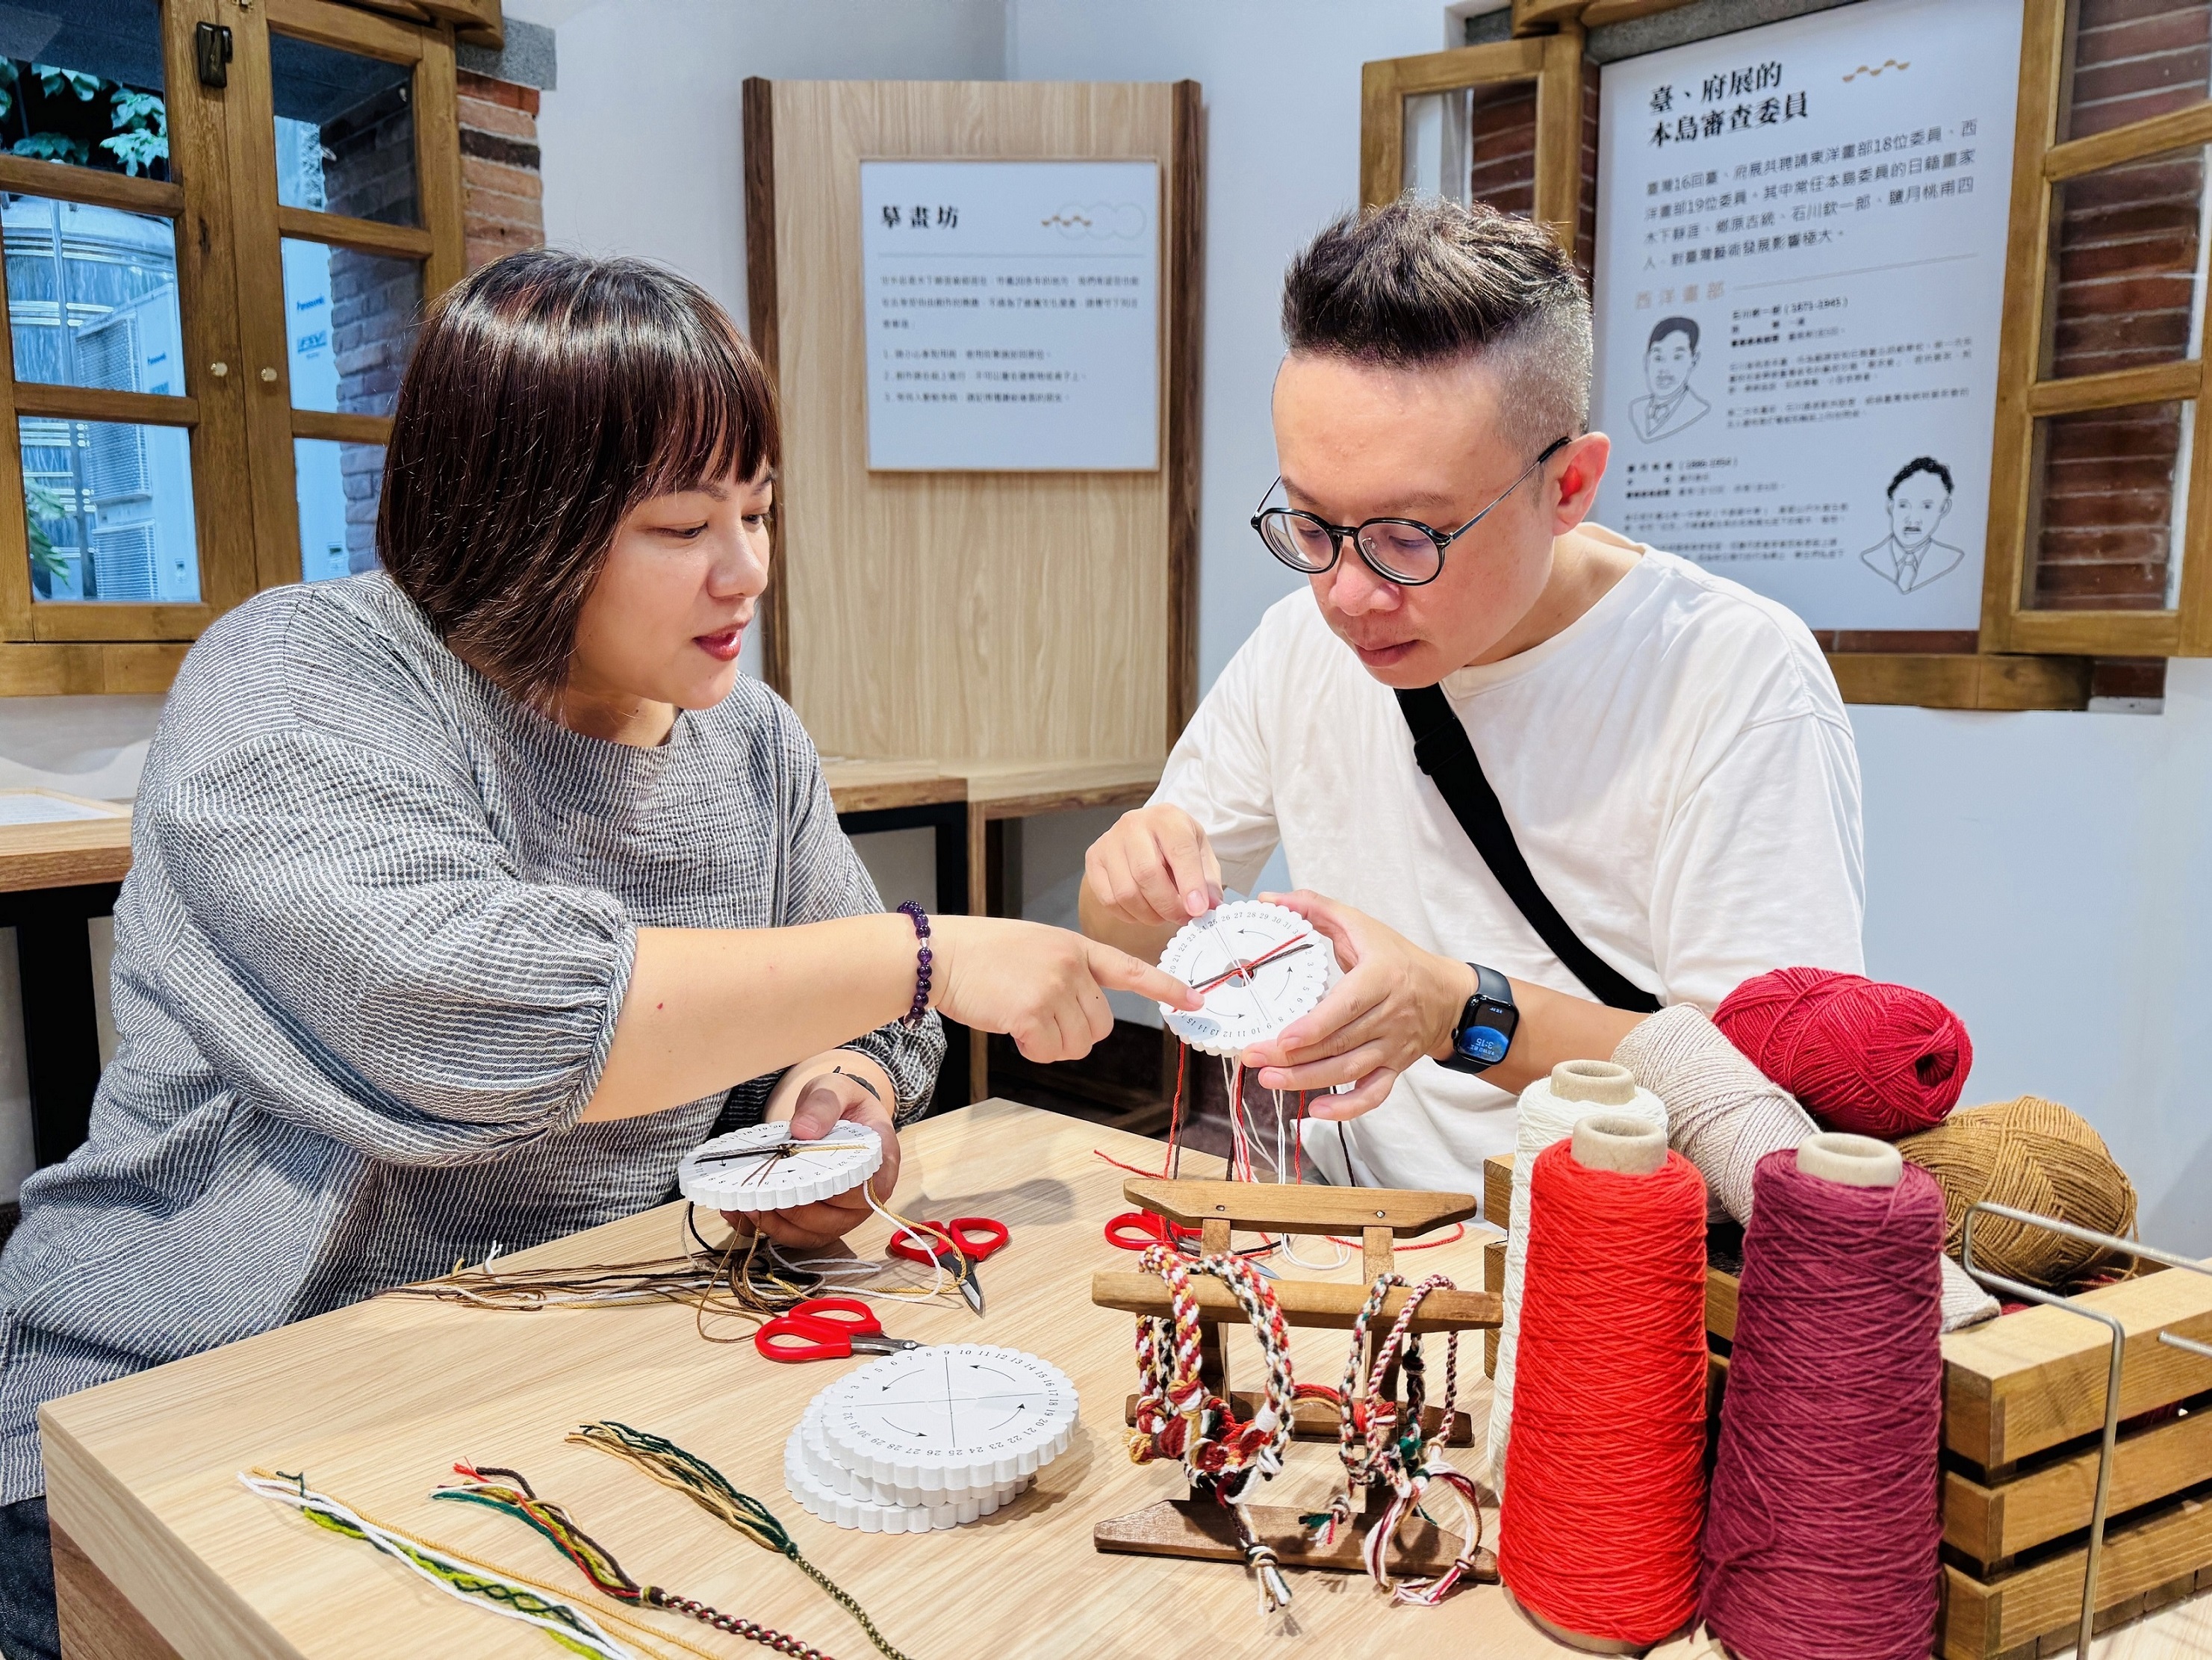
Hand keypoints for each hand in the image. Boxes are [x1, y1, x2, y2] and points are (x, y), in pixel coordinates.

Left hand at [730, 1066, 899, 1250]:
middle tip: (765, 1191)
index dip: (837, 1192)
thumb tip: (804, 1130)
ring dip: (779, 1224)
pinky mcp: (820, 1222)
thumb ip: (824, 1103)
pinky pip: (797, 1236)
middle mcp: (866, 1195)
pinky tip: (741, 1212)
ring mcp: (843, 1213)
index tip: (804, 1179)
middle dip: (798, 1209)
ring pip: (814, 1234)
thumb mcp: (835, 1089)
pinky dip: (768, 1228)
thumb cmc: (842, 1103)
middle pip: (837, 1219)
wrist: (834, 1114)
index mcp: (881, 1163)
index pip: (868, 1190)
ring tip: (747, 1203)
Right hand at [929, 915, 1200, 1061]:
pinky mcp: (1031, 1013)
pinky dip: (1033, 1050)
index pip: (1130, 968)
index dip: (1165, 987)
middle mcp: (1071, 966)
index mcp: (1076, 946)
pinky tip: (1012, 1029)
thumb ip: (1068, 971)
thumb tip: (1084, 1014)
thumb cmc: (982, 953)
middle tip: (1042, 1020)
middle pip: (1101, 1026)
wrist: (940, 954)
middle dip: (1076, 1033)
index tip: (1196, 1001)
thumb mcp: (1036, 946)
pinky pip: (1050, 1051)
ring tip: (1024, 1021)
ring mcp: (1053, 988)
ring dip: (1053, 1045)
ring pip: (1078, 1044)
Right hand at [1084, 805, 1223, 927]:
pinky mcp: (1093, 859)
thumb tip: (1209, 907)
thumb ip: (1207, 881)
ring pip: (1126, 891)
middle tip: (1182, 918)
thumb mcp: (1201, 854)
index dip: (1190, 884)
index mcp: (1167, 818)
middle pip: (1147, 874)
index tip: (1198, 910)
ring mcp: (1109, 841)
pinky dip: (1129, 915)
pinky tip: (1143, 911)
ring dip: (1148, 914)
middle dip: (1168, 905)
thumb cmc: (1176, 845)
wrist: (1146, 834)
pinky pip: (1108, 899)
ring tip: (1163, 916)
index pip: (1179, 851)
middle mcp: (1134, 824)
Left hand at [1235, 890, 1472, 1119]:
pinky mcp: (1396, 1067)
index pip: (1346, 1007)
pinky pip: (1374, 1094)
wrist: (1447, 994)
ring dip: (1307, 1081)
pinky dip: (1347, 1109)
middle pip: (1339, 1043)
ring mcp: (1393, 1046)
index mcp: (1381, 978)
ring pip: (1349, 1071)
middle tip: (1254, 1057)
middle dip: (1293, 1056)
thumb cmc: (1398, 958)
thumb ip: (1316, 907)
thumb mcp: (1361, 925)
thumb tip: (1271, 898)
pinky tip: (1316, 1111)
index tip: (1283, 1038)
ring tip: (1269, 1079)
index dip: (1314, 1027)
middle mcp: (1390, 1015)